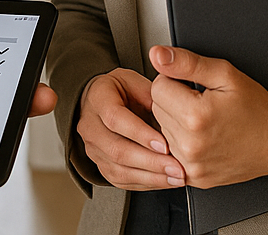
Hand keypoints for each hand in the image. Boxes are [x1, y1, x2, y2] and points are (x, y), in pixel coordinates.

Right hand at [75, 68, 182, 189]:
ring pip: (118, 170)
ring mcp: (92, 148)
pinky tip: (165, 180)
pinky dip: (146, 183)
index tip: (164, 145)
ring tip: (176, 177)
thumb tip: (175, 118)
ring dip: (151, 177)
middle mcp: (90, 125)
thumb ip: (153, 97)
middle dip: (151, 162)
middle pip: (117, 149)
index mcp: (98, 98)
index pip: (115, 118)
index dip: (140, 134)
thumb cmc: (123, 91)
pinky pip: (121, 180)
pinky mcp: (100, 165)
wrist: (102, 102)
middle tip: (177, 167)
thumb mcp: (137, 83)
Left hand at [147, 45, 267, 188]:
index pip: (158, 86)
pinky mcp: (193, 177)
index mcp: (196, 116)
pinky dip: (181, 142)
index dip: (176, 80)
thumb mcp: (225, 75)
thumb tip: (157, 55)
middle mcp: (190, 145)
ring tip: (205, 120)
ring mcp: (191, 165)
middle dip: (175, 100)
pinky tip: (201, 137)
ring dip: (176, 121)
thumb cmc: (256, 108)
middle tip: (203, 103)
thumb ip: (186, 62)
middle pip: (156, 108)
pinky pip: (170, 151)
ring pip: (161, 129)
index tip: (196, 87)